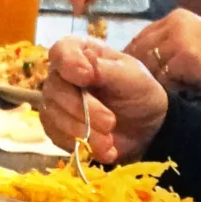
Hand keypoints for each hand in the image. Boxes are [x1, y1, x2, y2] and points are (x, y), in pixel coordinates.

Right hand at [39, 35, 167, 159]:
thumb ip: (106, 69)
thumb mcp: (131, 77)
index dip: (69, 64)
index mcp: (81, 52)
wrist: (146, 128)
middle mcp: (63, 75)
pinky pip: (57, 136)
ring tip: (110, 141)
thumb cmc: (139, 93)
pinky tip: (104, 149)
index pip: (61, 51)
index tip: (86, 77)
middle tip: (110, 122)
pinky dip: (81, 144)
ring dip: (84, 131)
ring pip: (54, 115)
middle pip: (55, 88)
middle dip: (83, 109)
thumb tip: (83, 63)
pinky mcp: (56, 127)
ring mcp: (56, 102)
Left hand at [125, 9, 200, 106]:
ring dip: (155, 81)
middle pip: (139, 50)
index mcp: (176, 16)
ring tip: (171, 89)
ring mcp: (179, 37)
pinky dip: (167, 89)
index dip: (135, 59)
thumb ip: (168, 47)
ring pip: (147, 65)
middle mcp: (175, 21)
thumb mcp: (194, 46)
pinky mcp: (184, 56)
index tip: (136, 76)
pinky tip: (182, 91)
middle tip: (148, 87)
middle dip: (140, 71)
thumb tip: (137, 61)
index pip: (141, 37)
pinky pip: (160, 78)